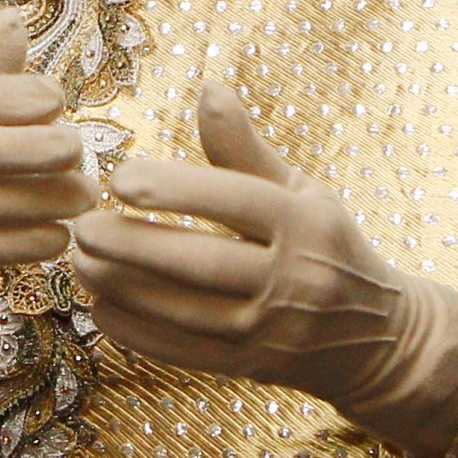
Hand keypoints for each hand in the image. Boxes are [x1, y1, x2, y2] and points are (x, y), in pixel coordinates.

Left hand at [73, 82, 457, 457]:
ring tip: (80, 261)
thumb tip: (209, 88)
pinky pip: (185, 353)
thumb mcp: (300, 188)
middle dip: (136, 247)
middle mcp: (293, 279)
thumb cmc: (326, 244)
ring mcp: (271, 330)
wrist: (377, 338)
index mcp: (306, 223)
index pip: (236, 201)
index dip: (177, 190)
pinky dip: (138, 333)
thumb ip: (245, 147)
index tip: (120, 178)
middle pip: (205, 264)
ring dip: (125, 289)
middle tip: (82, 227)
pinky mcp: (250, 368)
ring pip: (187, 313)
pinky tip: (100, 306)